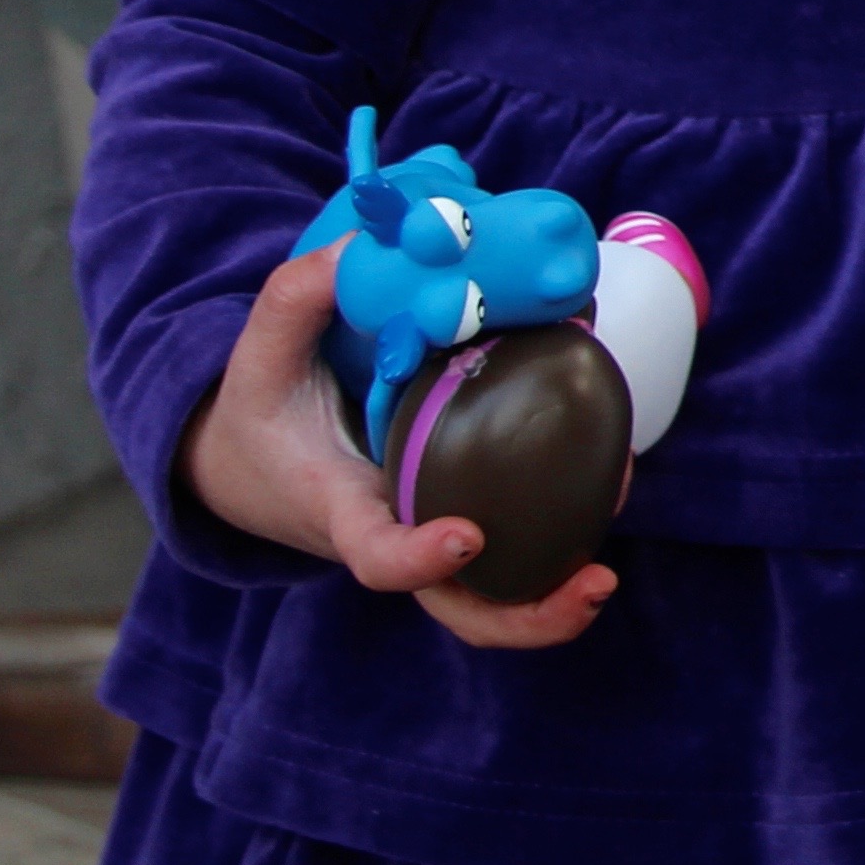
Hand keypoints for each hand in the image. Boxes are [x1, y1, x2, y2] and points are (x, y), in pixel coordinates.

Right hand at [181, 244, 616, 649]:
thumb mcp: (258, 355)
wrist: (249, 464)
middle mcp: (394, 535)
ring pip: (496, 595)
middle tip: (596, 585)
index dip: (418, 557)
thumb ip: (295, 300)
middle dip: (529, 616)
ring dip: (560, 591)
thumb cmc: (261, 413)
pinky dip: (565, 529)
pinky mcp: (460, 516)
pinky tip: (613, 478)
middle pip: (459, 607)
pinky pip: (517, 545)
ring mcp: (431, 536)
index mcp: (338, 509)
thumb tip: (359, 248)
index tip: (467, 537)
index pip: (375, 553)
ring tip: (616, 562)